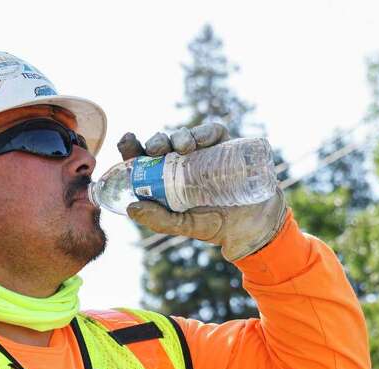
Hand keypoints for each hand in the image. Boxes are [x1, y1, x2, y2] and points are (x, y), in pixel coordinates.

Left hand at [116, 123, 286, 261]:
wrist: (251, 224)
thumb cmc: (214, 226)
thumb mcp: (183, 226)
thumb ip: (158, 220)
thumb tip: (131, 207)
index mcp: (163, 180)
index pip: (142, 160)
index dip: (132, 147)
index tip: (127, 142)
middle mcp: (180, 163)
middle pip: (162, 145)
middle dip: (156, 141)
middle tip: (156, 149)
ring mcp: (202, 153)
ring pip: (184, 136)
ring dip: (179, 136)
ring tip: (183, 147)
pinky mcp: (223, 146)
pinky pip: (211, 132)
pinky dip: (204, 132)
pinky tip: (200, 140)